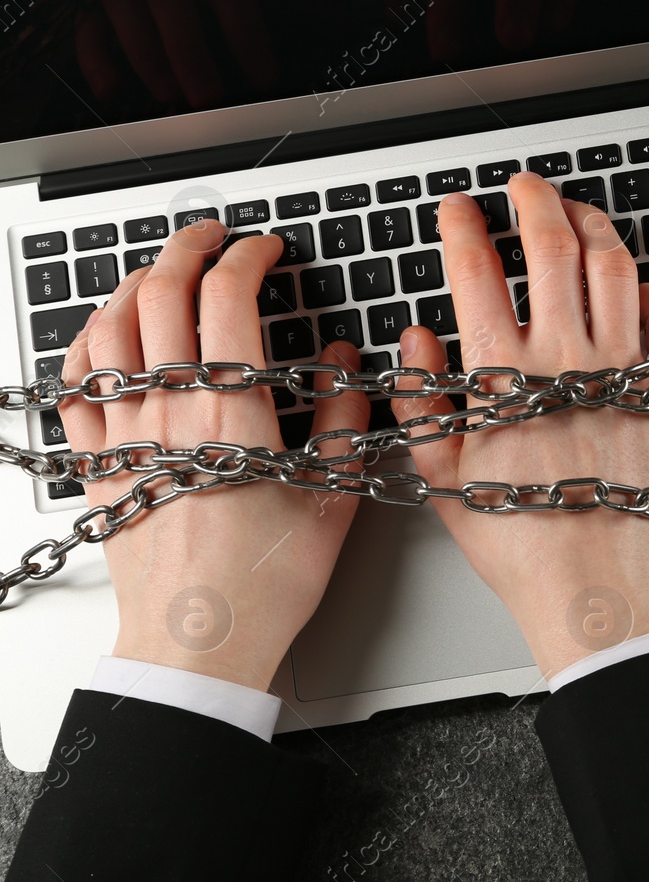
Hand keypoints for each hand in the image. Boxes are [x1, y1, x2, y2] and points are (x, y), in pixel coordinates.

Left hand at [58, 221, 368, 688]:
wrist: (201, 644)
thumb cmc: (265, 585)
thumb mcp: (332, 499)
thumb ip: (342, 421)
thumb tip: (343, 363)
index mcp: (231, 416)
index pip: (226, 300)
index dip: (247, 259)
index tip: (267, 251)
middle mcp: (168, 416)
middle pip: (159, 296)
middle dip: (187, 249)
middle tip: (213, 237)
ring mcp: (124, 438)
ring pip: (109, 329)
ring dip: (134, 284)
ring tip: (162, 271)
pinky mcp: (98, 467)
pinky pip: (73, 387)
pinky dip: (88, 344)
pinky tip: (108, 335)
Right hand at [392, 175, 648, 677]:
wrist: (597, 586)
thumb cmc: (522, 541)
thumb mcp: (442, 476)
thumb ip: (421, 401)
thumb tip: (416, 340)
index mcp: (503, 374)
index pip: (476, 269)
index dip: (463, 227)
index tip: (458, 210)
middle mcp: (566, 357)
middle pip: (553, 245)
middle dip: (535, 199)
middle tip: (524, 186)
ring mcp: (624, 368)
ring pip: (615, 265)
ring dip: (594, 225)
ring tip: (578, 214)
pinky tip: (637, 287)